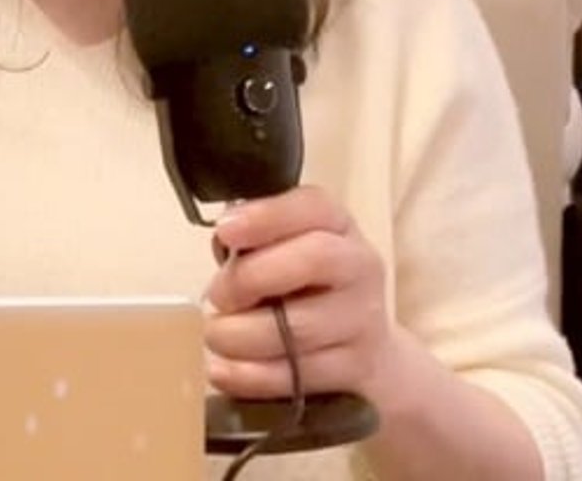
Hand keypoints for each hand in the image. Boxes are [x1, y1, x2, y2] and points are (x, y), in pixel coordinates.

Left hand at [201, 184, 398, 400]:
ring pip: (300, 327)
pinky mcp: (356, 369)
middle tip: (216, 296)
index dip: (266, 216)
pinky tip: (222, 370)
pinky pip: (298, 375)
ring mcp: (364, 319)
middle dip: (251, 277)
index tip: (225, 230)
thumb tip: (223, 241)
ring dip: (242, 335)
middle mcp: (359, 265)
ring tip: (215, 335)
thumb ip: (256, 238)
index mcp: (337, 223)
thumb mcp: (286, 246)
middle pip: (313, 259)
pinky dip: (251, 376)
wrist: (366, 347)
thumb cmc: (306, 283)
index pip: (312, 206)